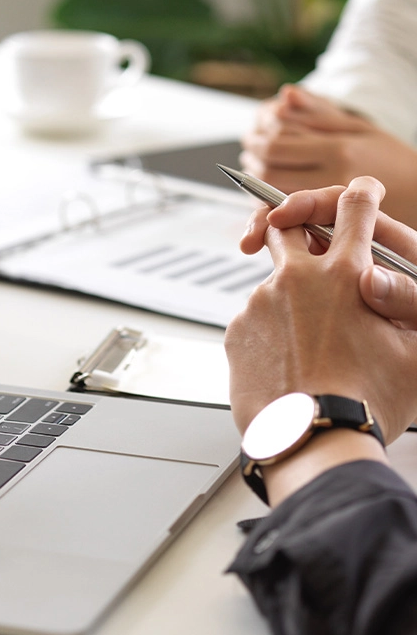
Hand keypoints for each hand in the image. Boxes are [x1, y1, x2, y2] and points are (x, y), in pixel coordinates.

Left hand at [226, 177, 416, 444]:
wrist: (311, 440)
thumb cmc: (365, 401)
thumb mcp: (414, 351)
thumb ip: (403, 306)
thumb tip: (383, 280)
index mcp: (346, 275)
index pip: (354, 209)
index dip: (360, 197)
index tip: (359, 195)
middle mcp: (296, 280)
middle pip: (287, 226)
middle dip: (296, 225)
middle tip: (306, 241)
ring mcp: (260, 303)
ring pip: (272, 282)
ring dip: (289, 296)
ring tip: (311, 341)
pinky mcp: (236, 330)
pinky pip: (254, 319)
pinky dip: (270, 331)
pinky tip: (289, 361)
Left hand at [240, 84, 416, 227]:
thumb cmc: (390, 158)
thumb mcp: (360, 127)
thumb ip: (319, 112)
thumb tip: (285, 94)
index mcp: (339, 149)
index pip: (279, 142)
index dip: (259, 138)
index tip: (252, 134)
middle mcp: (331, 177)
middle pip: (268, 169)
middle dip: (254, 157)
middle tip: (249, 148)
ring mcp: (327, 204)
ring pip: (272, 193)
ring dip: (256, 179)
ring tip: (256, 164)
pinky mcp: (326, 222)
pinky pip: (286, 213)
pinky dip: (271, 200)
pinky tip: (272, 187)